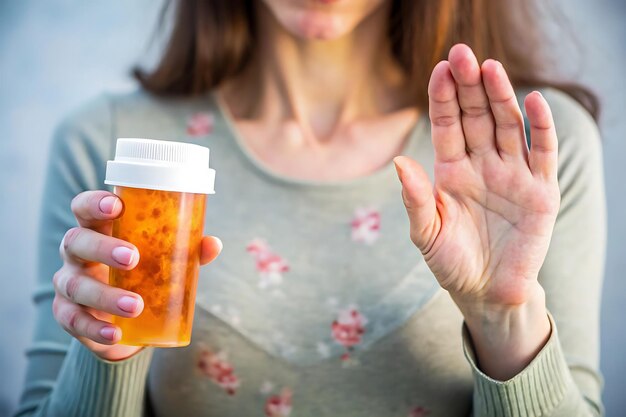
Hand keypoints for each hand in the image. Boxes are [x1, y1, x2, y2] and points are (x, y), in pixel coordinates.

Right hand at [52, 190, 221, 361]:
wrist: (124, 321)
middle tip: (132, 257)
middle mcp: (76, 253)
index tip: (117, 205)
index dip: (95, 203)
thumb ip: (186, 250)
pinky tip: (114, 333)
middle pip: (76, 242)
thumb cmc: (142, 274)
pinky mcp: (67, 313)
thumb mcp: (162, 260)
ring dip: (105, 295)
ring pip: (76, 285)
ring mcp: (68, 283)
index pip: (85, 208)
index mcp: (98, 230)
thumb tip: (213, 244)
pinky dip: (94, 328)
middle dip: (103, 248)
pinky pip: (73, 320)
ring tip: (135, 305)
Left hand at [394, 44, 557, 378]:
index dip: (443, 98)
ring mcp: (512, 175)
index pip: (447, 124)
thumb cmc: (451, 263)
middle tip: (463, 53)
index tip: (439, 69)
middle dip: (470, 86)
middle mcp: (481, 166)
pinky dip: (540, 128)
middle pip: (476, 116)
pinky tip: (533, 102)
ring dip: (501, 97)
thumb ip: (415, 199)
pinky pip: (542, 153)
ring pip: (507, 126)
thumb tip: (399, 161)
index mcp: (451, 171)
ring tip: (491, 68)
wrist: (485, 293)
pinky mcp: (540, 191)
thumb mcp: (426, 233)